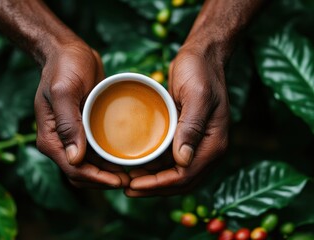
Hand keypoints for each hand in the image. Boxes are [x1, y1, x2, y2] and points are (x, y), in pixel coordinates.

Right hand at [34, 40, 129, 187]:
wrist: (68, 52)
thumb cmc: (63, 67)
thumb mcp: (64, 92)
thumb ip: (67, 124)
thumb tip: (75, 159)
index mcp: (51, 138)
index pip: (74, 169)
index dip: (97, 179)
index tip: (120, 181)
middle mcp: (60, 142)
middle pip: (82, 173)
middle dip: (105, 180)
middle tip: (131, 179)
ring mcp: (73, 137)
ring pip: (91, 166)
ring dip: (110, 172)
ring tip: (133, 171)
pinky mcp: (85, 129)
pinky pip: (97, 151)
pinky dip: (110, 159)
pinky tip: (127, 156)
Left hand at [126, 47, 229, 196]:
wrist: (202, 56)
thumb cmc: (200, 71)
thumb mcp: (196, 95)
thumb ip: (192, 127)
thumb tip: (183, 161)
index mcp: (214, 143)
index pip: (185, 175)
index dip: (159, 184)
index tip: (133, 185)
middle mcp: (208, 148)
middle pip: (180, 180)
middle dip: (154, 187)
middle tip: (127, 188)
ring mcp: (198, 143)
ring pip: (175, 172)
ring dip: (153, 180)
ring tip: (128, 179)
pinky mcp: (187, 135)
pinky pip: (172, 159)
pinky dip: (156, 166)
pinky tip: (139, 164)